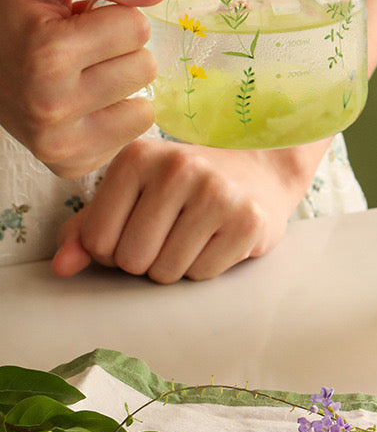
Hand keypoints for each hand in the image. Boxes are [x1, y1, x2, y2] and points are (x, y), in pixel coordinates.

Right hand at [0, 0, 168, 177]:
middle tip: (81, 51)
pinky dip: (116, 115)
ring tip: (81, 76)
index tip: (81, 21)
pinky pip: (134, 133)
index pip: (137, 26)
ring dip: (121, 86)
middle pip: (146, 67)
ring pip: (146, 106)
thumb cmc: (8, 12)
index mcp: (48, 54)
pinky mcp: (71, 163)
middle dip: (121, 52)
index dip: (115, 15)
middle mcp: (53, 105)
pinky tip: (82, 103)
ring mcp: (60, 143)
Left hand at [51, 137, 326, 282]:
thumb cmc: (184, 190)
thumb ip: (89, 228)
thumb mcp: (133, 195)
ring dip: (177, 267)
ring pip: (166, 273)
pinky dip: (207, 267)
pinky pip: (203, 274)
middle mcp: (177, 167)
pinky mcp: (248, 219)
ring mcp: (217, 191)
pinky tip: (220, 238)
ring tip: (196, 235)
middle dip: (147, 261)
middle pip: (132, 260)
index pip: (97, 240)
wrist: (260, 172)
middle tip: (171, 234)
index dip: (114, 250)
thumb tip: (61, 268)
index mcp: (137, 157)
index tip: (139, 230)